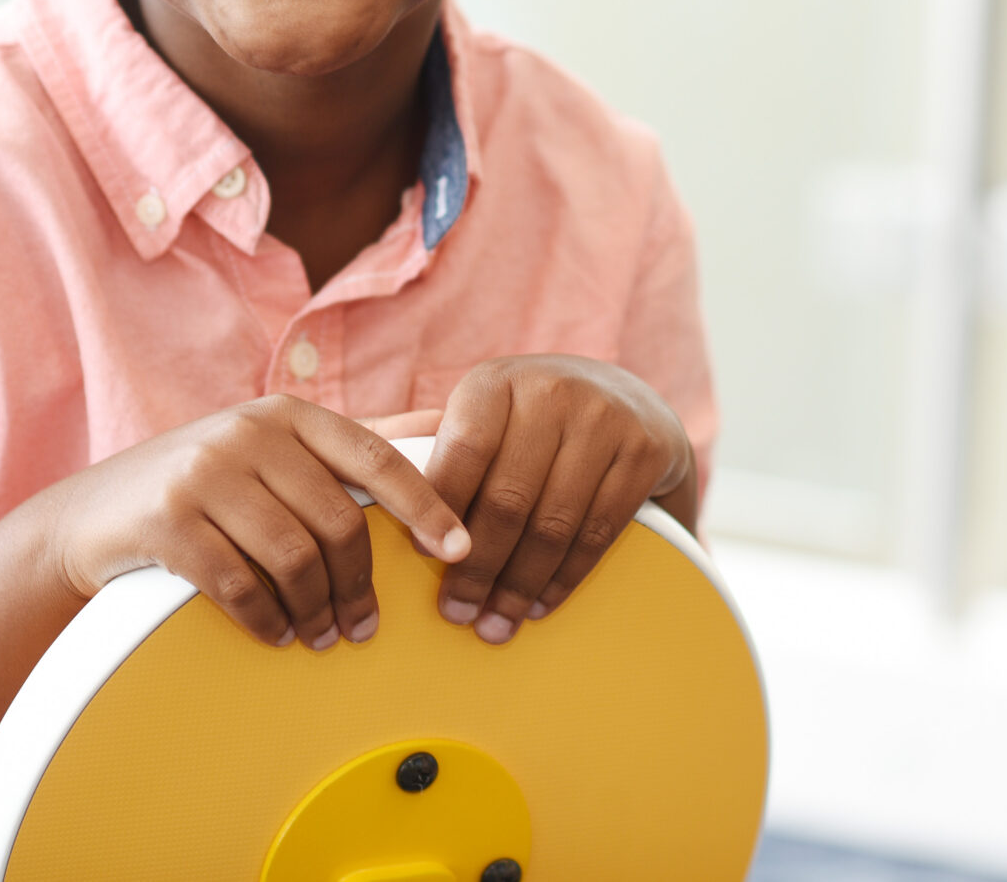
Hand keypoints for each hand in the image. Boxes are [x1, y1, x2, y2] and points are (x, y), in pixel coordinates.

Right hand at [43, 395, 471, 651]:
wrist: (95, 512)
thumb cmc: (206, 483)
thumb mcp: (274, 446)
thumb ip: (354, 439)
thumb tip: (445, 419)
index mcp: (287, 414)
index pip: (375, 457)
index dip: (425, 505)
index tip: (460, 550)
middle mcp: (248, 432)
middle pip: (338, 522)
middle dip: (359, 586)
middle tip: (362, 627)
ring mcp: (203, 473)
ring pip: (293, 558)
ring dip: (315, 611)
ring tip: (320, 636)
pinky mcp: (166, 519)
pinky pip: (238, 585)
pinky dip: (265, 620)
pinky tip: (274, 634)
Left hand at [423, 355, 695, 644]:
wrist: (628, 398)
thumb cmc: (530, 419)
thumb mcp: (485, 412)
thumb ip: (431, 444)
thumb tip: (361, 490)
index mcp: (495, 381)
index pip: (460, 452)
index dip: (438, 510)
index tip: (419, 558)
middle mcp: (551, 391)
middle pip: (507, 499)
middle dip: (477, 568)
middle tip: (455, 614)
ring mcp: (603, 420)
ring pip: (553, 524)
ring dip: (519, 586)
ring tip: (494, 624)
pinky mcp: (644, 451)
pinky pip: (598, 532)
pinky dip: (565, 579)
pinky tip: (539, 606)